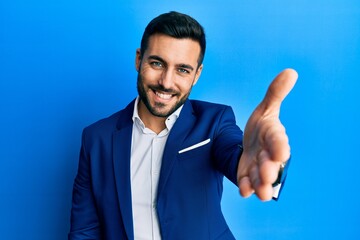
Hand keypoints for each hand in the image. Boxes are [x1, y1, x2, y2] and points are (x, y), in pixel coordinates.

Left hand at [237, 68, 297, 200]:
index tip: (281, 152)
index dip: (280, 146)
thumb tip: (290, 72)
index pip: (279, 141)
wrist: (250, 144)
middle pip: (272, 163)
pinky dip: (246, 187)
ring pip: (261, 178)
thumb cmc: (261, 128)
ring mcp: (258, 168)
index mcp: (275, 137)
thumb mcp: (265, 109)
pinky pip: (247, 184)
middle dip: (270, 169)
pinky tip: (244, 190)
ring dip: (261, 184)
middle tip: (267, 174)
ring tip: (261, 191)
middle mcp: (269, 155)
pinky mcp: (247, 176)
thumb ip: (275, 93)